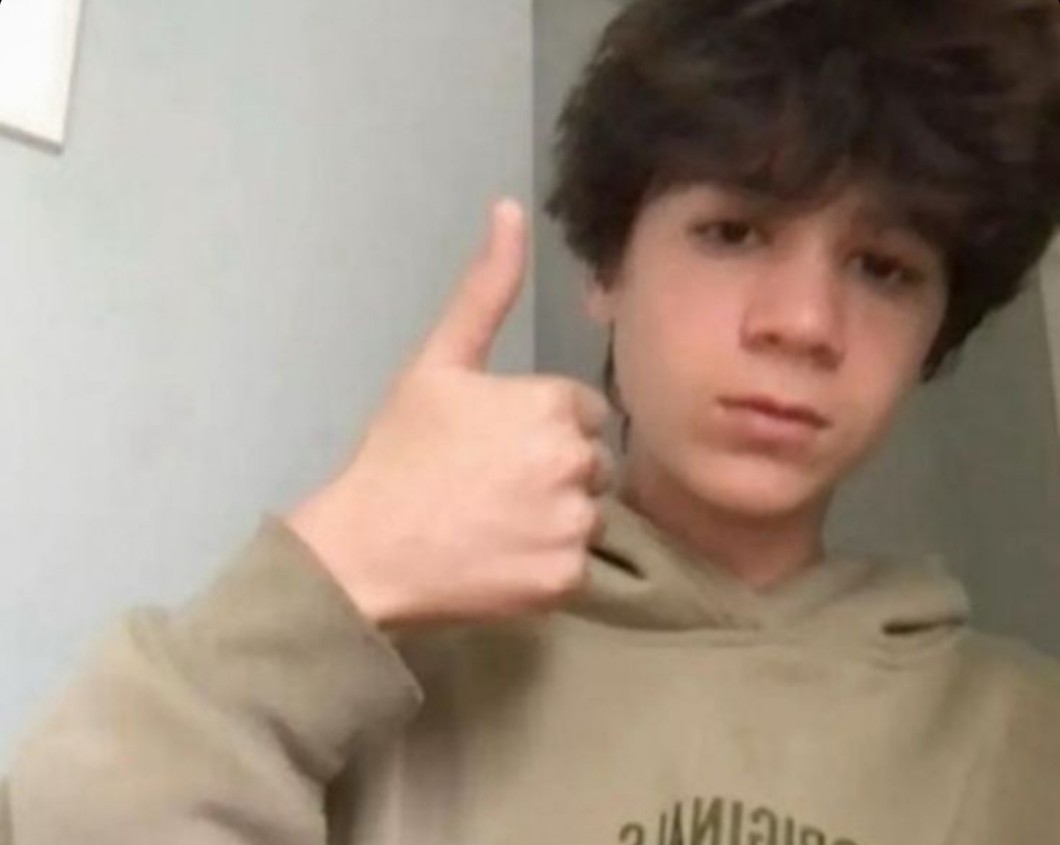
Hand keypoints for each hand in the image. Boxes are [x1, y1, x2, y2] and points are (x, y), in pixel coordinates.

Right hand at [285, 199, 616, 630]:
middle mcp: (576, 462)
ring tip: (494, 523)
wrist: (364, 550)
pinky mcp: (565, 580)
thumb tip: (510, 205)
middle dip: (554, 469)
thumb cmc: (398, 452)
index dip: (540, 426)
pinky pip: (574, 564)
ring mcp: (572, 525)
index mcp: (553, 404)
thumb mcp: (438, 363)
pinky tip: (499, 557)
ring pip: (586, 513)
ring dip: (554, 517)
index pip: (581, 412)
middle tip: (492, 486)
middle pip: (590, 462)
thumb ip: (485, 289)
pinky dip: (545, 564)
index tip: (495, 446)